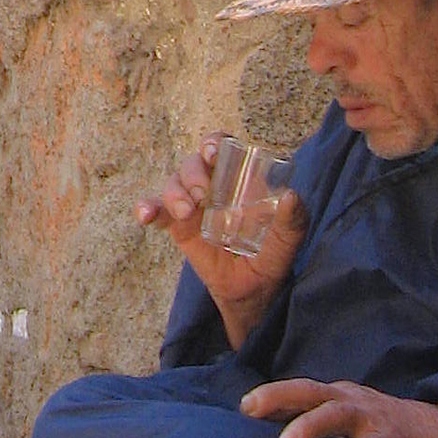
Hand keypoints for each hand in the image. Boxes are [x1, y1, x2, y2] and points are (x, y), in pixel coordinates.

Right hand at [136, 134, 306, 348]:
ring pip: (174, 184)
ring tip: (185, 212)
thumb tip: (290, 197)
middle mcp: (213, 187)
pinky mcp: (178, 226)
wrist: (251, 293)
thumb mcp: (288, 241)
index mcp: (240, 180)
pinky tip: (144, 215)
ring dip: (174, 193)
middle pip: (194, 164)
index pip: (222, 149)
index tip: (213, 153)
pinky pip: (157, 212)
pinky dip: (148, 208)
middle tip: (202, 194)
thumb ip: (293, 221)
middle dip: (193, 172)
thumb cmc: (272, 259)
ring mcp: (193, 206)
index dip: (213, 143)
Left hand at [241, 378, 437, 437]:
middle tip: (250, 408)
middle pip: (310, 391)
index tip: (241, 406)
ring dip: (310, 425)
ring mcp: (373, 418)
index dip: (270, 395)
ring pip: (336, 414)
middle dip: (278, 396)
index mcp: (338, 396)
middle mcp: (351, 400)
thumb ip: (318, 425)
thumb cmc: (388, 432)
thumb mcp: (350, 423)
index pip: (299, 390)